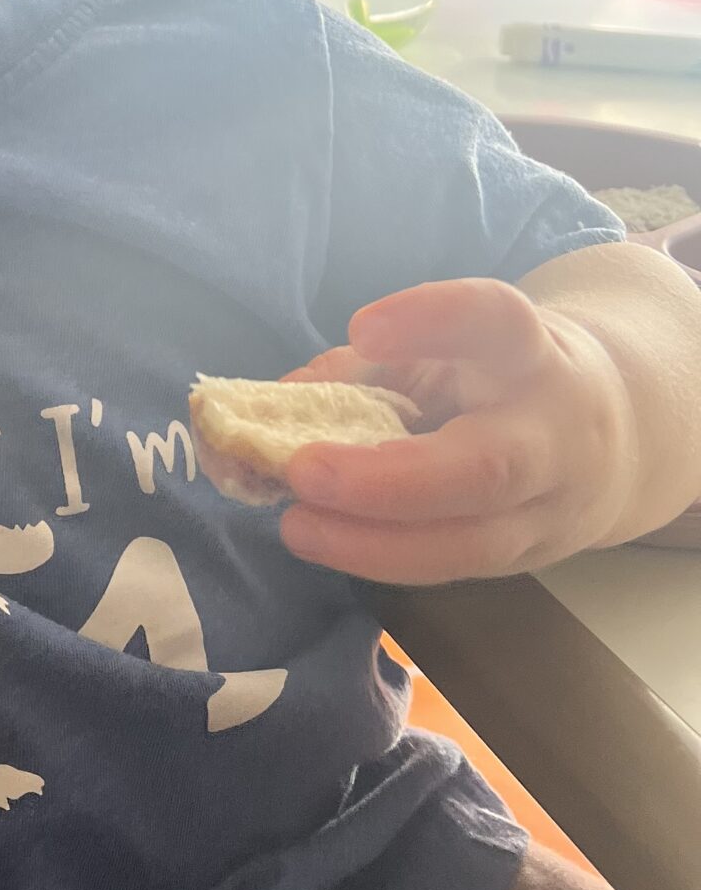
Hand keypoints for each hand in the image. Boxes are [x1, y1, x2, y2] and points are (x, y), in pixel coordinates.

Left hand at [279, 276, 632, 582]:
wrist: (615, 437)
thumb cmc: (502, 376)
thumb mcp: (450, 345)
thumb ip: (369, 364)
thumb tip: (275, 402)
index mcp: (534, 352)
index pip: (497, 323)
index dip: (432, 322)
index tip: (364, 329)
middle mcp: (555, 433)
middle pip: (488, 467)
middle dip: (387, 480)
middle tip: (300, 470)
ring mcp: (550, 508)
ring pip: (471, 543)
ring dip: (373, 543)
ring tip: (296, 526)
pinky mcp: (529, 559)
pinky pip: (454, 568)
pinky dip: (383, 557)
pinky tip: (327, 540)